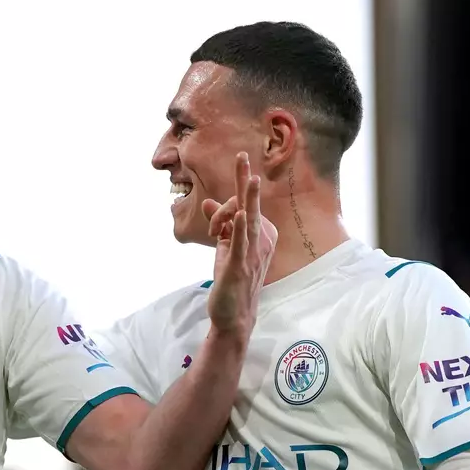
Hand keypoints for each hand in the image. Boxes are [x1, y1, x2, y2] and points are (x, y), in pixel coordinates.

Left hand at [202, 152, 274, 339]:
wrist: (234, 314)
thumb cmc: (232, 278)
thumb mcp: (224, 246)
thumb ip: (220, 223)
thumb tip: (209, 202)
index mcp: (259, 233)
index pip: (243, 206)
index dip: (222, 212)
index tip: (215, 227)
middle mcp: (260, 240)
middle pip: (251, 205)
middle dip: (246, 180)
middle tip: (242, 155)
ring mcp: (252, 252)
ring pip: (250, 220)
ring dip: (250, 198)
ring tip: (251, 178)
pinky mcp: (240, 266)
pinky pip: (241, 244)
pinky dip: (240, 229)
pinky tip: (241, 215)